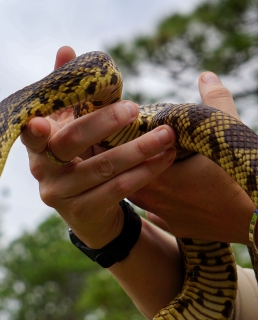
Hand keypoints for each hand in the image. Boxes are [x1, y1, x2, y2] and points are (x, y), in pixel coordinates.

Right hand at [21, 46, 176, 248]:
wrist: (87, 212)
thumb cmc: (77, 159)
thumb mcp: (68, 126)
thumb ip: (66, 93)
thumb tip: (65, 49)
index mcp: (37, 146)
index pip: (30, 134)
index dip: (35, 128)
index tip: (43, 120)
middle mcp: (42, 170)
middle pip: (70, 143)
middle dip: (103, 123)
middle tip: (133, 109)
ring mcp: (60, 194)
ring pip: (102, 168)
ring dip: (138, 150)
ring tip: (167, 135)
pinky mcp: (82, 214)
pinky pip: (118, 189)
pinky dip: (144, 171)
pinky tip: (165, 158)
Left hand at [129, 72, 255, 244]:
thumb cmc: (242, 176)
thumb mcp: (228, 132)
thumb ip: (215, 100)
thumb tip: (205, 75)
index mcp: (159, 175)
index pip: (122, 156)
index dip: (115, 143)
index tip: (108, 132)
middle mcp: (156, 199)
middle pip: (126, 176)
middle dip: (122, 161)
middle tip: (116, 146)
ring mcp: (167, 216)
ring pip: (138, 195)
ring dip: (136, 179)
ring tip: (134, 164)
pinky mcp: (180, 228)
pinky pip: (156, 214)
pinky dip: (154, 201)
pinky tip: (157, 193)